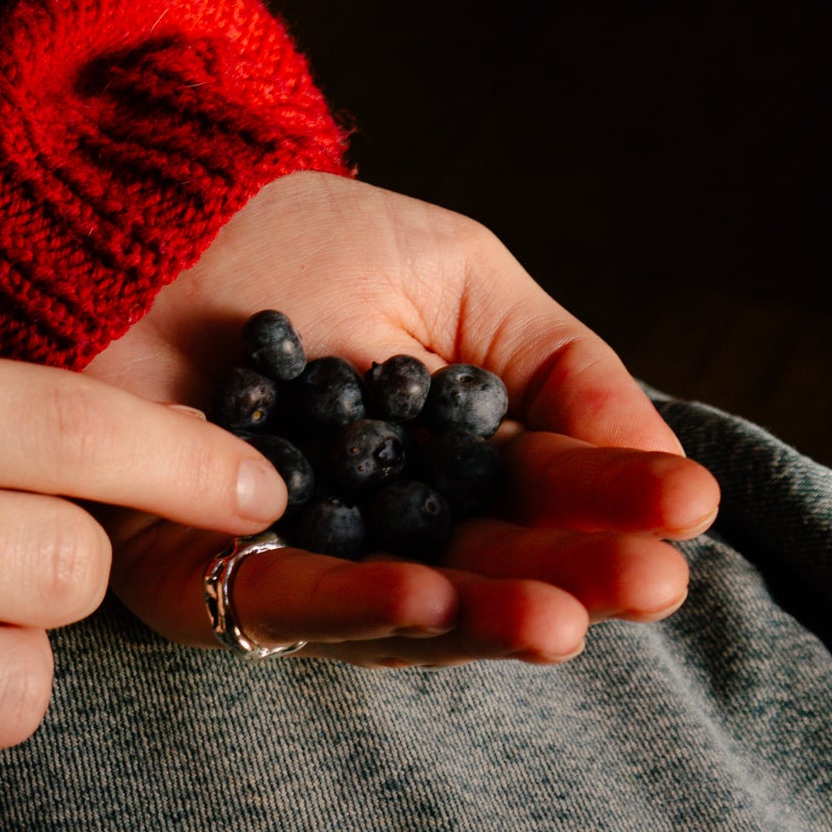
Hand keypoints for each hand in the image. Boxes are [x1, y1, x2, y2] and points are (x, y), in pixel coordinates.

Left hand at [85, 173, 720, 666]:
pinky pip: (284, 608)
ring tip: (563, 617)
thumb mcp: (458, 280)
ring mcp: (296, 565)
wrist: (147, 211)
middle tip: (649, 583)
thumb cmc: (298, 235)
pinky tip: (433, 596)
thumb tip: (666, 462)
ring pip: (403, 615)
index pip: (543, 503)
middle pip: (488, 574)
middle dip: (573, 580)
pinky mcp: (202, 586)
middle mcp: (380, 530)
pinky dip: (357, 606)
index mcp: (446, 468)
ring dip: (485, 619)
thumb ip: (557, 370)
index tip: (684, 510)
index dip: (614, 509)